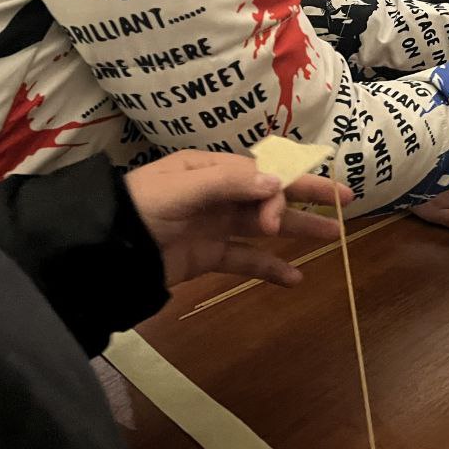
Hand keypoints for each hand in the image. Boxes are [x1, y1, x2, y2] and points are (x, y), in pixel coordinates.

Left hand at [124, 150, 346, 286]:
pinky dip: (270, 268)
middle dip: (308, 198)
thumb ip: (230, 184)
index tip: (282, 215)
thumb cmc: (139, 211)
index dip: (285, 187)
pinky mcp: (208, 257)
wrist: (103, 252)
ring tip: (333, 237)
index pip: (262, 173)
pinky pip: (246, 260)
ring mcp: (214, 226)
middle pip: (271, 195)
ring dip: (298, 231)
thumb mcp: (181, 190)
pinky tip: (294, 279)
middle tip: (345, 201)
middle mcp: (218, 194)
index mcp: (212, 170)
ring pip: (265, 227)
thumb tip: (277, 183)